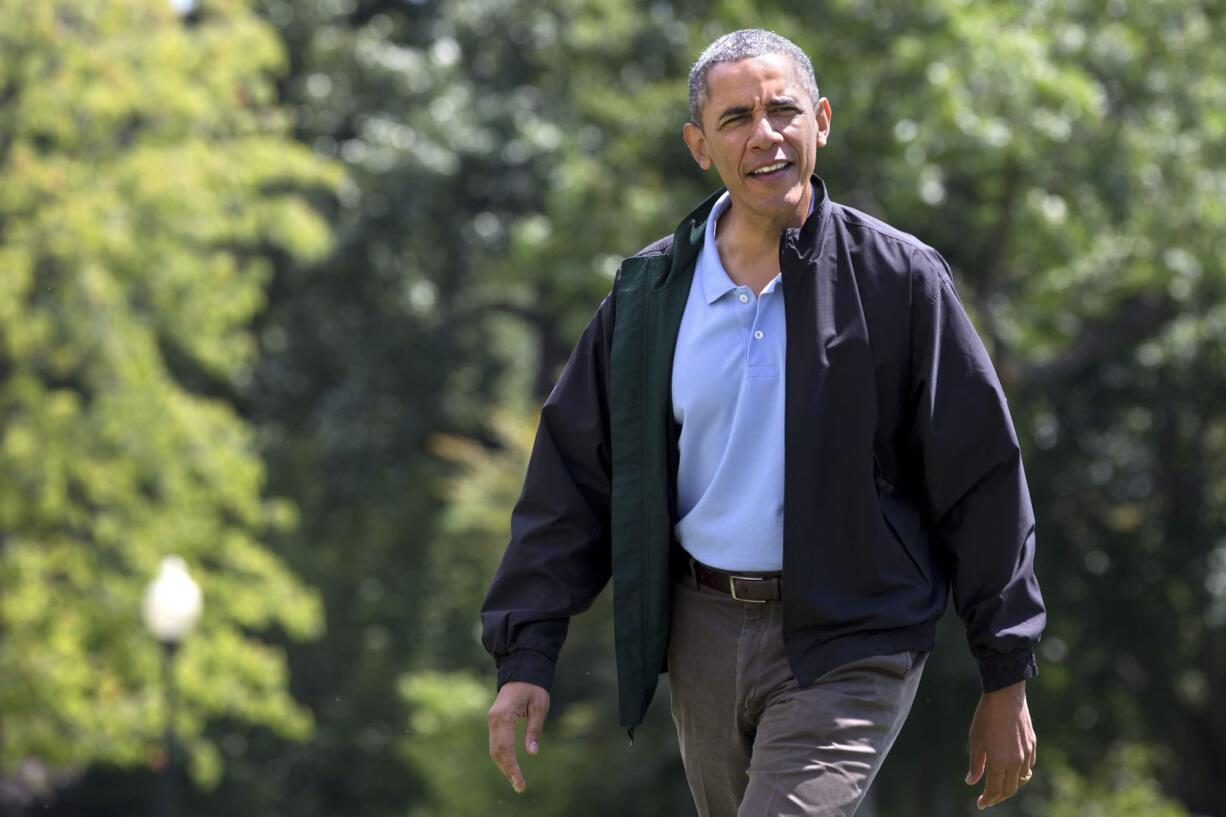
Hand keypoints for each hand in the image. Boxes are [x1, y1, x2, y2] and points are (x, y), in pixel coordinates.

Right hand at [486, 681, 550, 793]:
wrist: (521, 671)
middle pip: (497, 752)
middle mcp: (494, 719)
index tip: (520, 782)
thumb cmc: (533, 688)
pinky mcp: (494, 721)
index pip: (505, 747)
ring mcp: (492, 720)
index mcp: (505, 715)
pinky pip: (495, 743)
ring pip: (494, 749)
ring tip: (516, 780)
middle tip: (520, 786)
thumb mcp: (539, 706)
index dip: (512, 767)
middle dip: (507, 771)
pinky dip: (502, 757)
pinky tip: (510, 767)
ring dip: (504, 766)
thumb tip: (532, 753)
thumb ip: (534, 730)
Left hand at [965, 680, 1035, 809]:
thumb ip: (976, 764)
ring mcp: (1027, 753)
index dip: (987, 799)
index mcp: (1000, 762)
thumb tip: (971, 781)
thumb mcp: (975, 740)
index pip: (994, 790)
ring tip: (1000, 786)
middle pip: (1010, 789)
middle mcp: (1016, 761)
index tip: (980, 804)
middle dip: (998, 797)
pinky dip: (1021, 773)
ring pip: (1022, 779)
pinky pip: (1029, 766)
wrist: (1006, 696)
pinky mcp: (1033, 745)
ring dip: (1011, 786)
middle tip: (988, 799)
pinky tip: (1013, 771)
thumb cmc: (986, 717)